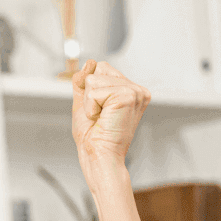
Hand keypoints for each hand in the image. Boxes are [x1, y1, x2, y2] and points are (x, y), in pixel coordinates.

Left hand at [71, 59, 150, 191]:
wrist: (98, 157)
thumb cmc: (93, 138)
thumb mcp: (83, 103)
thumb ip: (83, 82)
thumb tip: (90, 62)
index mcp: (130, 91)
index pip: (101, 67)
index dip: (90, 88)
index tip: (98, 111)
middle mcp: (136, 90)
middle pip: (99, 68)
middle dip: (90, 94)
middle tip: (100, 117)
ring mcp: (135, 92)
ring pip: (94, 79)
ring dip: (90, 102)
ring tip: (101, 119)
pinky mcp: (127, 96)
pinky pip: (94, 90)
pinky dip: (91, 107)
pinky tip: (102, 119)